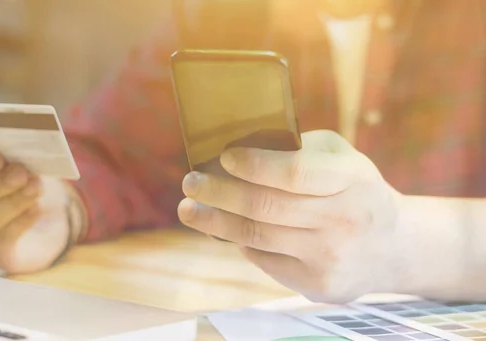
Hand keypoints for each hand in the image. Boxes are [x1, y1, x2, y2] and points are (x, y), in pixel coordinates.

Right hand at [0, 151, 70, 273]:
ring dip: (14, 202)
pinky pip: (4, 238)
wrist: (31, 223)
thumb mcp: (11, 168)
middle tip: (20, 172)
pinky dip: (21, 221)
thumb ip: (10, 161)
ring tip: (35, 187)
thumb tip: (23, 154)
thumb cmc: (15, 184)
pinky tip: (36, 208)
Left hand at [178, 130, 406, 302]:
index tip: (223, 157)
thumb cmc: (352, 190)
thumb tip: (234, 153)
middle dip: (219, 193)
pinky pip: (263, 259)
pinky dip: (239, 240)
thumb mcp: (339, 157)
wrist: (392, 247)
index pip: (294, 173)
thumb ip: (296, 149)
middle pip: (266, 207)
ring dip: (214, 221)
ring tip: (188, 209)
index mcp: (352, 178)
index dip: (254, 165)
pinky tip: (224, 228)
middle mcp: (345, 220)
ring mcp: (331, 258)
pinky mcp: (317, 285)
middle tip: (190, 182)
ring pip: (257, 237)